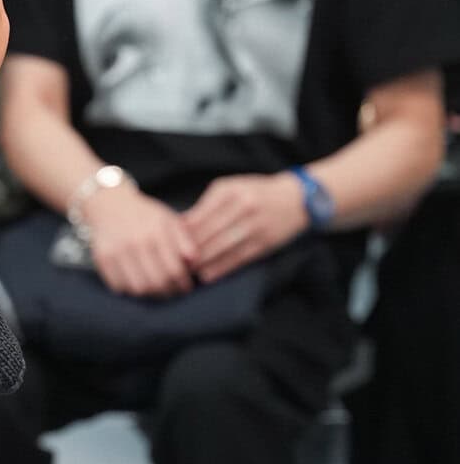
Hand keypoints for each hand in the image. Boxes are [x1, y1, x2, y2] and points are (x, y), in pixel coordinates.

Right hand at [82, 182, 197, 297]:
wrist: (109, 204)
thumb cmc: (144, 214)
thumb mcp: (169, 219)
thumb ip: (185, 241)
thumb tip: (194, 264)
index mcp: (156, 232)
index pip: (174, 269)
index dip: (182, 283)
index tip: (186, 287)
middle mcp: (136, 242)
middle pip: (156, 282)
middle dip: (168, 292)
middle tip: (173, 292)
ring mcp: (117, 252)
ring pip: (138, 288)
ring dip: (150, 294)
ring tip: (157, 290)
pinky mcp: (102, 259)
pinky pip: (119, 286)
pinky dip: (130, 290)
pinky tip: (138, 283)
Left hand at [184, 172, 306, 283]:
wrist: (296, 199)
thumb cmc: (255, 193)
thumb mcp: (231, 188)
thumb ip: (206, 204)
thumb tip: (179, 225)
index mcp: (230, 191)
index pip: (199, 215)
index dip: (181, 234)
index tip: (167, 245)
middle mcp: (243, 206)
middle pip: (208, 233)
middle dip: (188, 251)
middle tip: (172, 263)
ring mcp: (255, 225)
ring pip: (222, 248)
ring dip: (202, 262)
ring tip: (186, 272)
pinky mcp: (265, 242)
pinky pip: (239, 258)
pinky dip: (221, 268)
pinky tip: (208, 275)